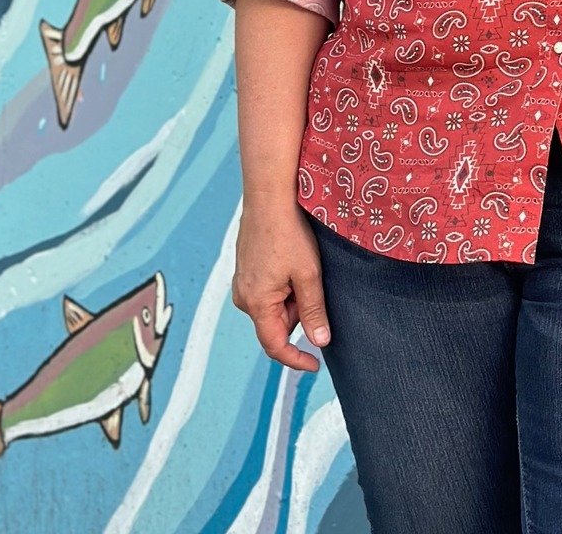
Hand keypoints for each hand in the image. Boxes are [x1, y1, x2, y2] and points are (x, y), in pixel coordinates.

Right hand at [233, 199, 330, 371]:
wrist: (268, 198)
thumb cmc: (288, 233)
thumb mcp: (308, 274)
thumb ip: (313, 311)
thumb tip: (319, 342)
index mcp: (257, 303)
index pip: (275, 346)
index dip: (296, 359)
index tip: (315, 364)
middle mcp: (244, 298)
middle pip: (276, 324)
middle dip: (299, 314)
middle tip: (313, 284)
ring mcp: (242, 283)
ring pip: (273, 307)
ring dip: (292, 298)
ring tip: (302, 267)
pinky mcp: (245, 271)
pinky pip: (267, 292)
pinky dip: (284, 286)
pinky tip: (291, 262)